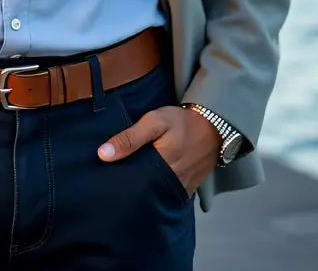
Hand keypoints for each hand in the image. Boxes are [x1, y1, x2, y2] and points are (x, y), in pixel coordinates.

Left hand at [97, 105, 220, 196]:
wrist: (215, 126)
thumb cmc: (182, 122)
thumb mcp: (155, 121)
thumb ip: (130, 137)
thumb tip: (102, 154)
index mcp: (159, 169)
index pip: (131, 184)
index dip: (116, 182)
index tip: (102, 178)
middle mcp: (169, 185)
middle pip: (141, 192)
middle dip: (127, 187)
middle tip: (110, 181)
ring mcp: (179, 189)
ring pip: (153, 194)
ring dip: (142, 189)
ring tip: (124, 182)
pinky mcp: (186, 189)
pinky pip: (166, 194)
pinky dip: (156, 190)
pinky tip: (145, 183)